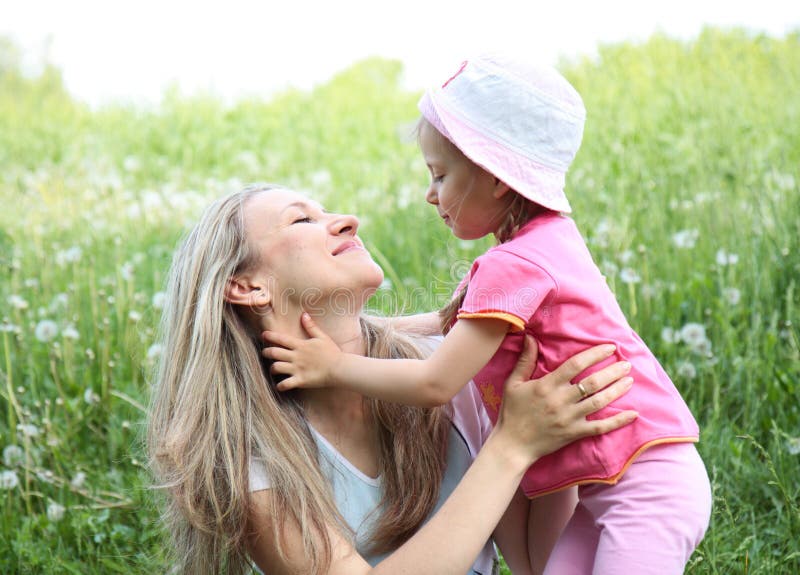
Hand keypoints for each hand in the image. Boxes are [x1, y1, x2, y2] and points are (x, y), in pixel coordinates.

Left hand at [261, 313, 342, 390]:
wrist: (340, 368)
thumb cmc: (332, 352)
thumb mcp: (322, 337)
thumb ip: (311, 326)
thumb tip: (303, 315)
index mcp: (301, 345)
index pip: (281, 339)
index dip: (270, 336)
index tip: (263, 335)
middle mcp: (296, 356)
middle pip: (274, 353)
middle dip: (266, 352)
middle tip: (265, 352)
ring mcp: (297, 369)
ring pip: (276, 367)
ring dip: (272, 368)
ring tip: (273, 369)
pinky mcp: (300, 380)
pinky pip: (285, 384)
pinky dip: (280, 386)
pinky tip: (280, 385)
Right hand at [494, 336, 636, 464]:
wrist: (512, 445)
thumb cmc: (512, 412)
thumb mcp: (514, 383)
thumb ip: (525, 360)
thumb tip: (530, 337)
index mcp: (547, 385)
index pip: (575, 365)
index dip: (595, 354)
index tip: (610, 347)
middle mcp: (560, 400)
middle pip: (592, 383)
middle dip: (612, 371)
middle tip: (626, 363)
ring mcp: (569, 418)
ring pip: (599, 402)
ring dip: (617, 390)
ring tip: (630, 380)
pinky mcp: (574, 433)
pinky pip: (600, 427)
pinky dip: (618, 421)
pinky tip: (633, 414)